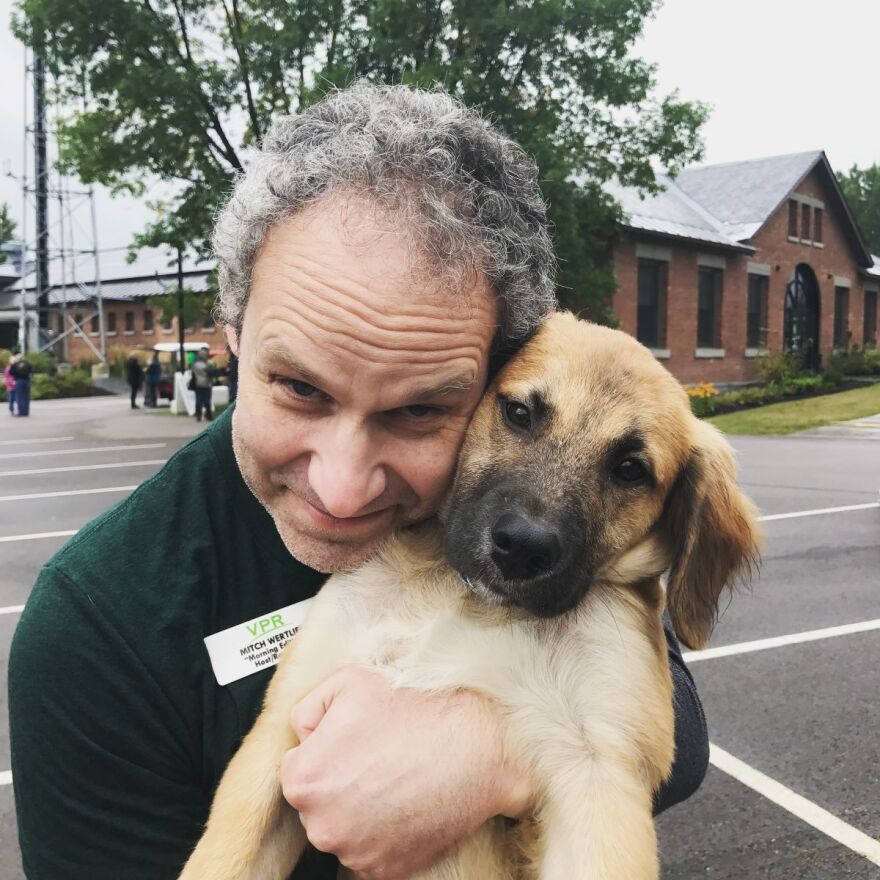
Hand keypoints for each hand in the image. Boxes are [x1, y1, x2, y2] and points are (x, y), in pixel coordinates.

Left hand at [280, 665, 531, 879]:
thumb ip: (309, 707)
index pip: (296, 768)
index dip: (326, 750)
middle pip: (318, 802)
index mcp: (305, 779)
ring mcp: (355, 852)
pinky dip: (384, 831)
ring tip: (397, 776)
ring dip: (360, 808)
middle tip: (378, 756)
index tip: (355, 741)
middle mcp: (322, 825)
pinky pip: (371, 849)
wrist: (479, 745)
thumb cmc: (417, 709)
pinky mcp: (385, 870)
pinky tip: (407, 800)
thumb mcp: (350, 681)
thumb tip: (303, 733)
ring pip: (344, 827)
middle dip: (340, 782)